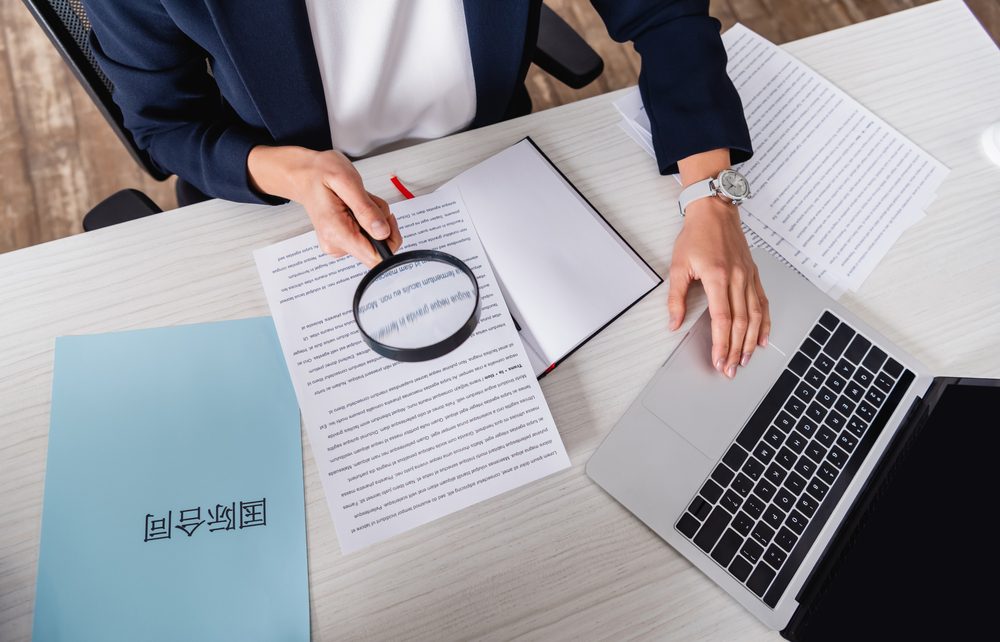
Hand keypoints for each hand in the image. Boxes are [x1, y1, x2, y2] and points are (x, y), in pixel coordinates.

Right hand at [247, 145, 401, 266]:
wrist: (305, 174)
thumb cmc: (321, 173)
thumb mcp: (347, 181)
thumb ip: (366, 209)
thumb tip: (382, 232)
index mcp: (337, 232)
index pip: (374, 258)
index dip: (390, 241)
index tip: (387, 220)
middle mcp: (336, 244)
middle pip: (378, 249)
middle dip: (381, 222)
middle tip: (367, 201)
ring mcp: (339, 244)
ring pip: (375, 239)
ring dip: (375, 217)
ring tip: (357, 200)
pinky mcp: (343, 240)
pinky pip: (368, 235)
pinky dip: (368, 219)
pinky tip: (355, 206)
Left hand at [667, 196, 770, 378]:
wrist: (715, 211)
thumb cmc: (696, 235)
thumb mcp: (678, 266)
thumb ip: (676, 298)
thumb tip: (674, 323)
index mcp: (717, 277)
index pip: (722, 319)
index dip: (721, 343)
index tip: (719, 360)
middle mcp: (738, 278)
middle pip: (740, 322)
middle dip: (735, 349)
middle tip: (731, 369)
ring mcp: (749, 277)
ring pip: (755, 315)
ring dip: (750, 341)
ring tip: (745, 360)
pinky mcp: (754, 274)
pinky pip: (763, 302)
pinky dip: (764, 323)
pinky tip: (761, 338)